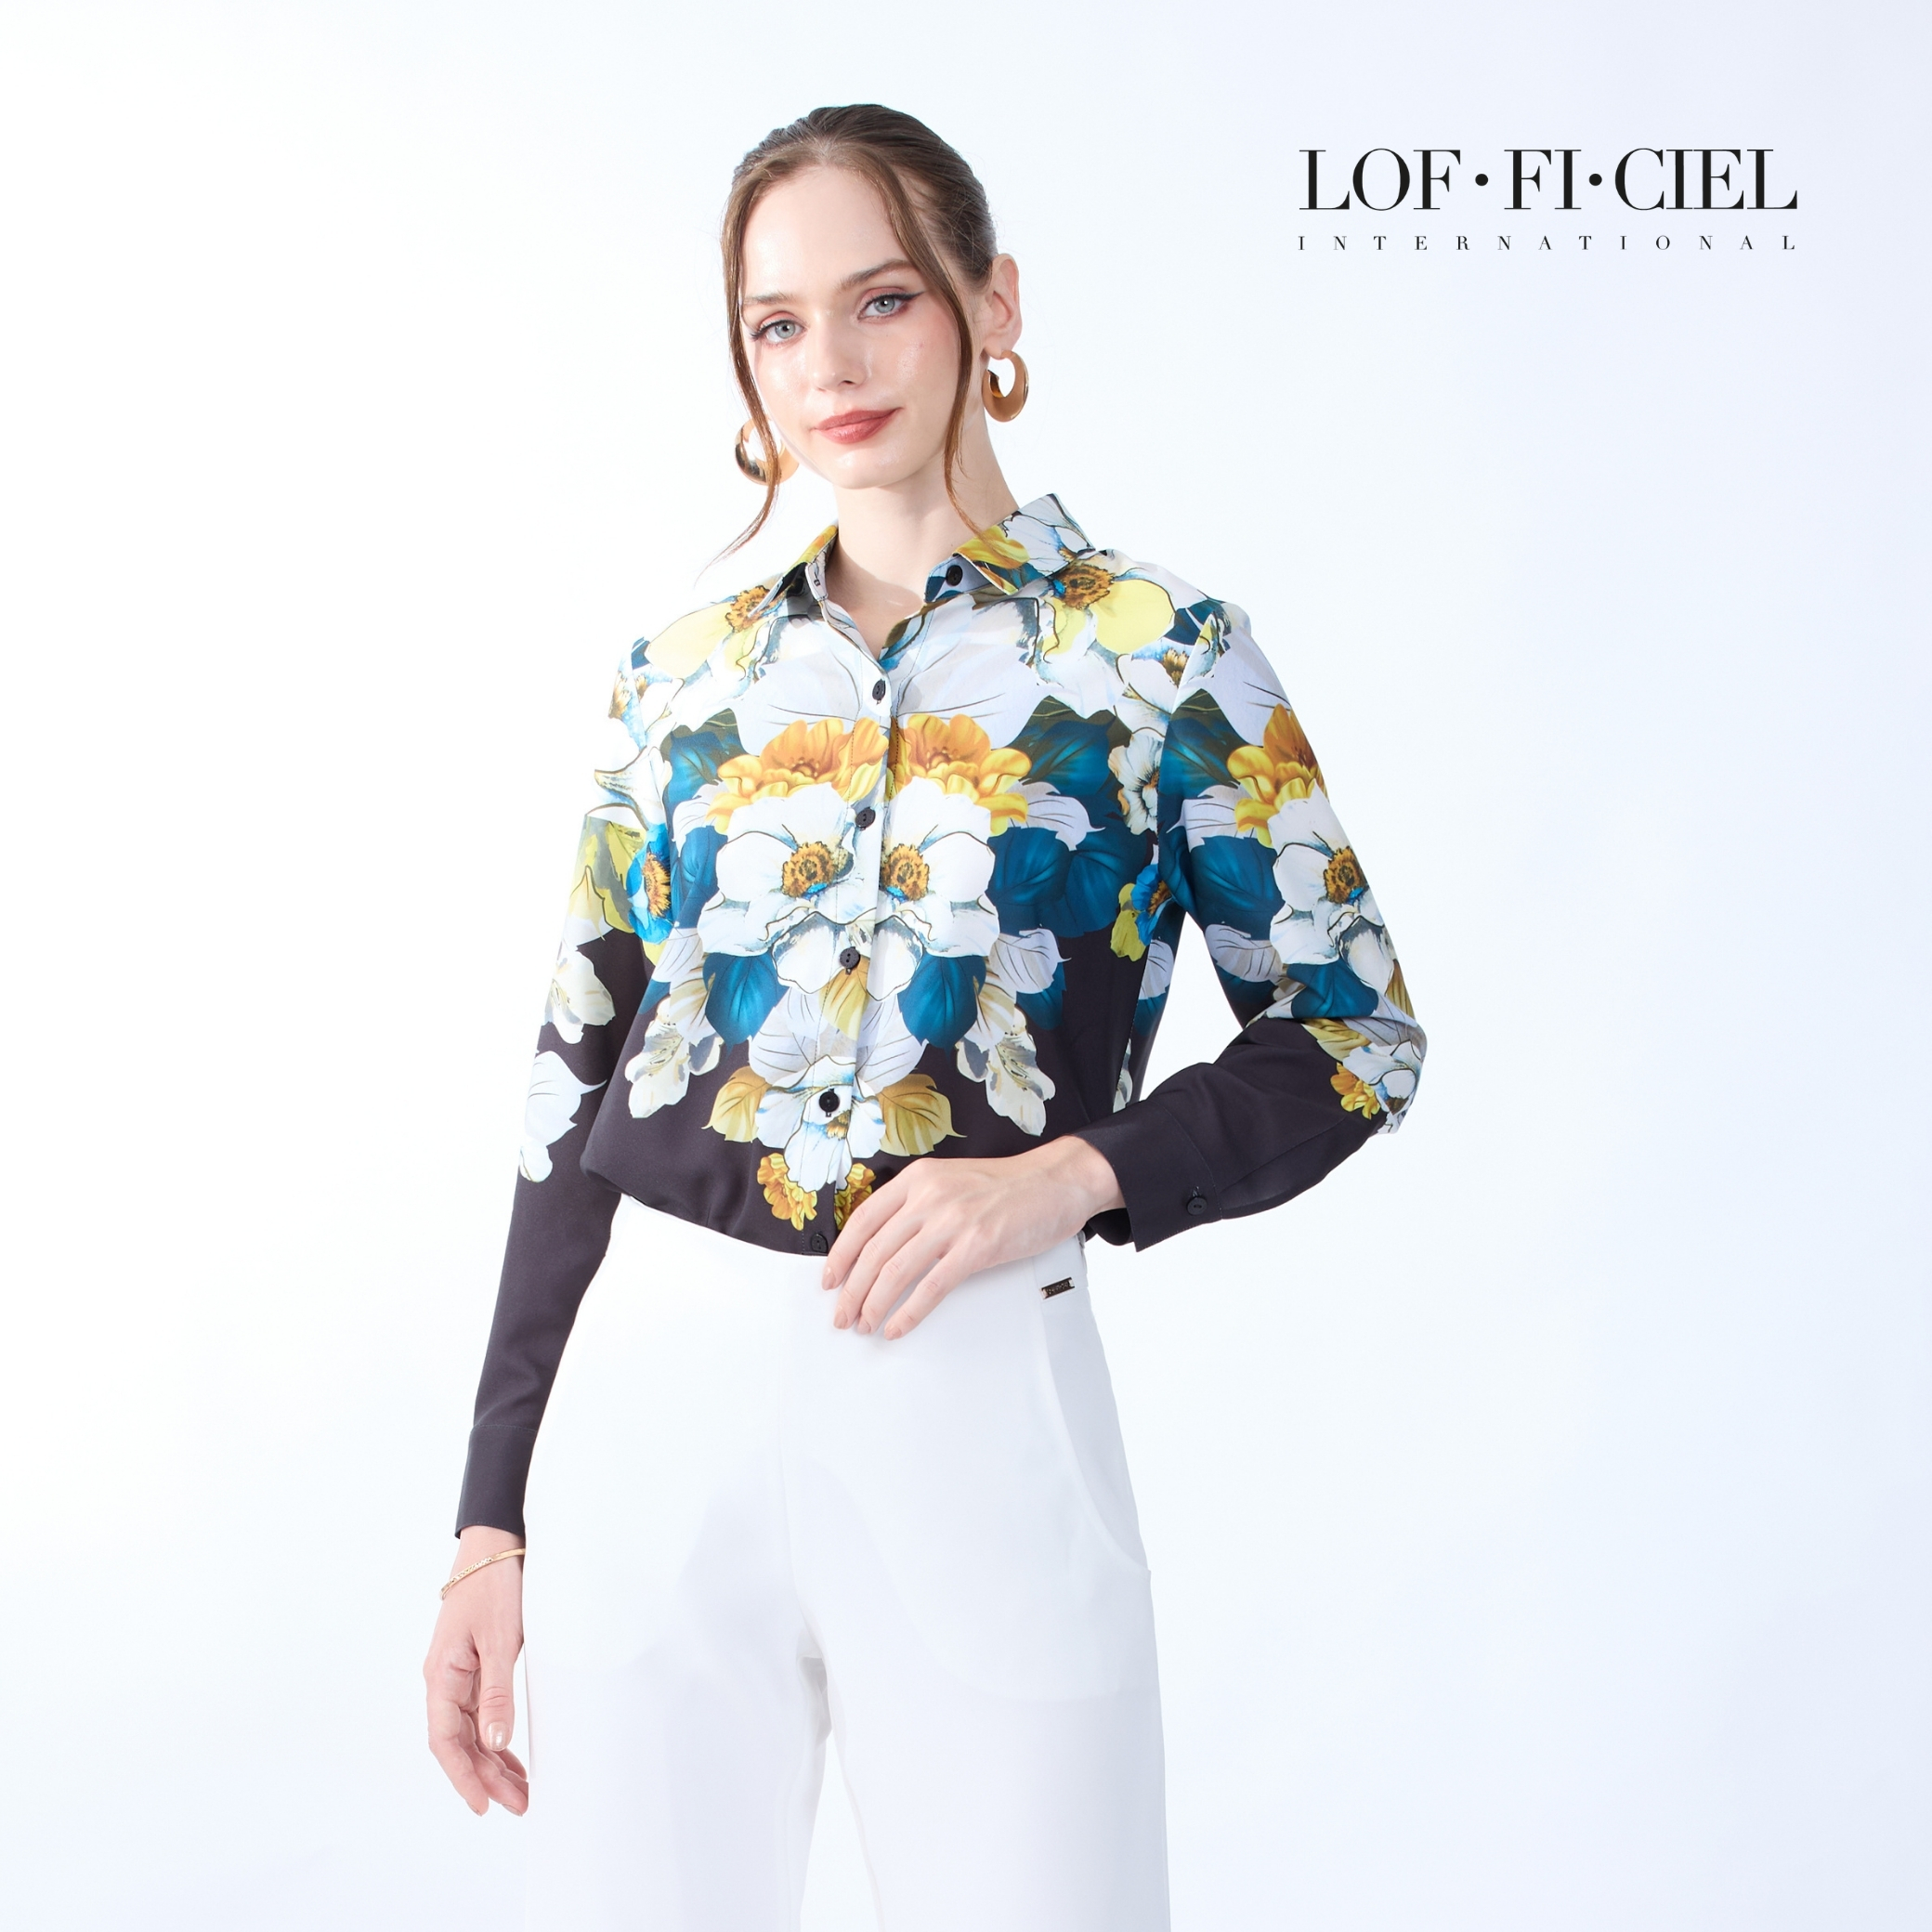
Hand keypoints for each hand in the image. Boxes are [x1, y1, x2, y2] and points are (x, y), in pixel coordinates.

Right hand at [423, 1525, 529, 1814]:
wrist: (495, 1545)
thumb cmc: (493, 1586)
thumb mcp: (499, 1641)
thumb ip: (496, 1694)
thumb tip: (494, 1745)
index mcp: (441, 1676)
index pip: (446, 1741)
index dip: (463, 1776)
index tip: (484, 1805)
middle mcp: (444, 1680)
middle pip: (460, 1742)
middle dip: (486, 1777)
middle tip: (519, 1804)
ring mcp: (458, 1674)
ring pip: (471, 1731)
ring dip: (493, 1761)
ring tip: (521, 1790)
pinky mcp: (474, 1665)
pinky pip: (480, 1712)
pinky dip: (496, 1736)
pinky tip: (511, 1755)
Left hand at [822, 1135, 1123, 1338]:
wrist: (1056, 1180)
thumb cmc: (1008, 1186)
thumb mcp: (951, 1181)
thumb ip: (919, 1204)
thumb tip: (884, 1245)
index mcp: (918, 1179)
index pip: (863, 1220)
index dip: (840, 1255)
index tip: (829, 1280)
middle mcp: (929, 1197)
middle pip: (874, 1251)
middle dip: (852, 1290)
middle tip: (842, 1316)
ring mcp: (953, 1221)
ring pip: (895, 1270)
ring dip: (874, 1304)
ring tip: (865, 1325)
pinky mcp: (977, 1247)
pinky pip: (931, 1288)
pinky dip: (909, 1313)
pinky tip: (898, 1327)